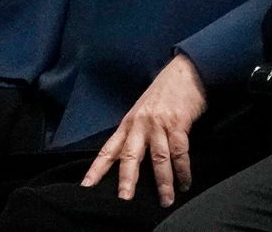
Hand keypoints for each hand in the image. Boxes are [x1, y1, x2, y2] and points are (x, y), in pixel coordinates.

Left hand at [81, 54, 206, 206]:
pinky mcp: (179, 122)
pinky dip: (183, 169)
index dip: (97, 169)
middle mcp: (141, 125)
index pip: (109, 150)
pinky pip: (180, 151)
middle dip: (127, 179)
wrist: (185, 71)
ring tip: (166, 200)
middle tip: (124, 199)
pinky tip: (185, 182)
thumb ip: (136, 132)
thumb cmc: (165, 92)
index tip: (86, 187)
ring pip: (159, 158)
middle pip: (131, 156)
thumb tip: (131, 158)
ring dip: (163, 181)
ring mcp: (160, 124)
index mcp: (129, 123)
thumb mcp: (143, 110)